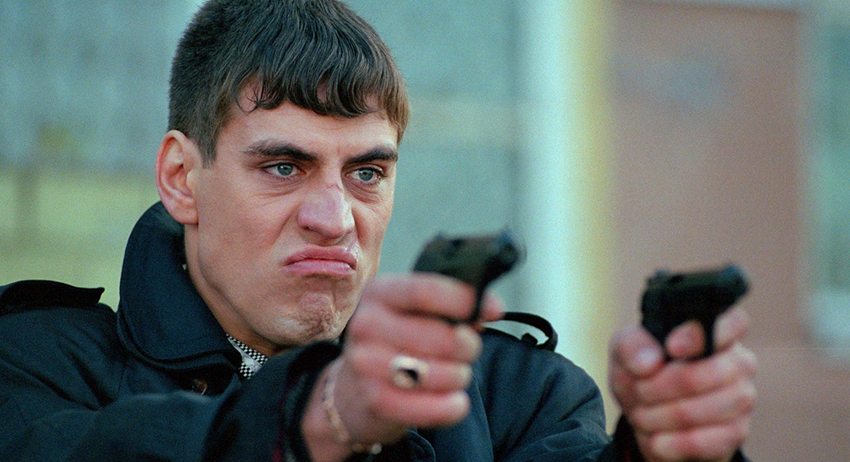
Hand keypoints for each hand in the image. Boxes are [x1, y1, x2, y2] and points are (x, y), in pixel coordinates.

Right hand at [302, 273, 502, 461]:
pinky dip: (451, 407)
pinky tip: (456, 402)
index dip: (462, 300)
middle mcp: (366, 324)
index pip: (424, 290)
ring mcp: (366, 364)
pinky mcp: (374, 400)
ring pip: (438, 374)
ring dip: (459, 376)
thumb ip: (455, 306)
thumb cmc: (395, 342)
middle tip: (469, 349)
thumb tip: (490, 308)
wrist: (352, 390)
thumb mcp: (416, 313)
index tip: (487, 309)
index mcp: (379, 293)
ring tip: (456, 374)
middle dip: (468, 346)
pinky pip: (428, 408)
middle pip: (440, 337)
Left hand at [609, 307, 756, 461]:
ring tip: (642, 415)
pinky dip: (674, 443)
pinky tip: (656, 439)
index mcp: (715, 331)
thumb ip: (632, 346)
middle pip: (711, 373)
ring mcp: (741, 397)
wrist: (645, 416)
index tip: (671, 347)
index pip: (733, 322)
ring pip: (707, 408)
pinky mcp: (736, 432)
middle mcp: (737, 361)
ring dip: (663, 415)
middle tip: (640, 390)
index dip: (703, 335)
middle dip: (663, 386)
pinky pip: (707, 440)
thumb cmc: (641, 372)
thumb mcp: (625, 351)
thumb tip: (650, 363)